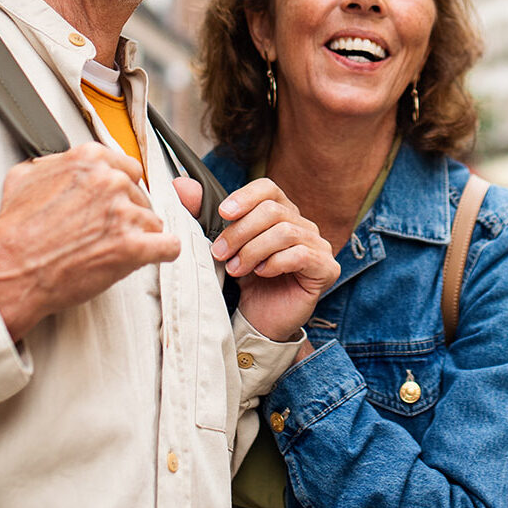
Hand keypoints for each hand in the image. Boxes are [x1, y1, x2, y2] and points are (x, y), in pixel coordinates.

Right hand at [0, 143, 179, 341]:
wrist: (9, 273)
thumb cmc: (14, 231)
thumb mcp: (24, 177)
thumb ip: (55, 162)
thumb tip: (66, 160)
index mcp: (89, 159)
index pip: (129, 168)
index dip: (121, 189)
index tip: (112, 202)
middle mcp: (110, 181)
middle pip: (142, 195)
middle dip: (127, 213)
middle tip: (101, 231)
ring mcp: (124, 214)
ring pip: (153, 221)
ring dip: (138, 235)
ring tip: (109, 248)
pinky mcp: (133, 246)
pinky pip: (169, 245)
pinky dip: (163, 251)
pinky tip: (152, 254)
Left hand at [208, 179, 339, 342]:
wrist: (257, 323)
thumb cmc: (245, 283)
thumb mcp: (222, 246)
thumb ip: (202, 215)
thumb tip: (181, 185)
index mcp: (282, 214)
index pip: (269, 189)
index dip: (245, 197)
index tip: (223, 213)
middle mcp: (304, 225)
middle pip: (273, 210)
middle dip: (241, 231)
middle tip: (220, 254)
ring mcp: (319, 246)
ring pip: (285, 231)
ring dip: (253, 250)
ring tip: (236, 269)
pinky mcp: (326, 268)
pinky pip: (300, 254)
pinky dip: (274, 263)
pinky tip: (261, 274)